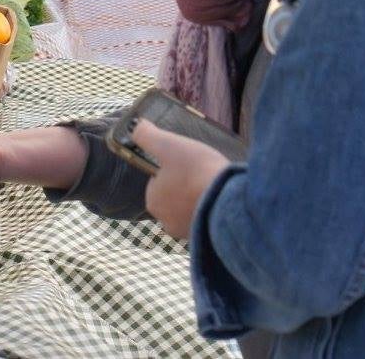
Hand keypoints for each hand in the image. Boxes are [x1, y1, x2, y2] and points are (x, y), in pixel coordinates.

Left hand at [133, 120, 230, 240]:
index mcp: (153, 201)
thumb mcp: (169, 146)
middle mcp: (167, 222)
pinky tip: (223, 202)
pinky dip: (213, 211)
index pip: (159, 181)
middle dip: (188, 186)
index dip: (175, 169)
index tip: (190, 164)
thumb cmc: (197, 171)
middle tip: (204, 174)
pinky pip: (207, 221)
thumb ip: (147, 136)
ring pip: (192, 209)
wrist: (229, 202)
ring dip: (201, 199)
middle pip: (175, 196)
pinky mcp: (208, 238)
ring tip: (216, 187)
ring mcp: (188, 232)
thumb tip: (134, 126)